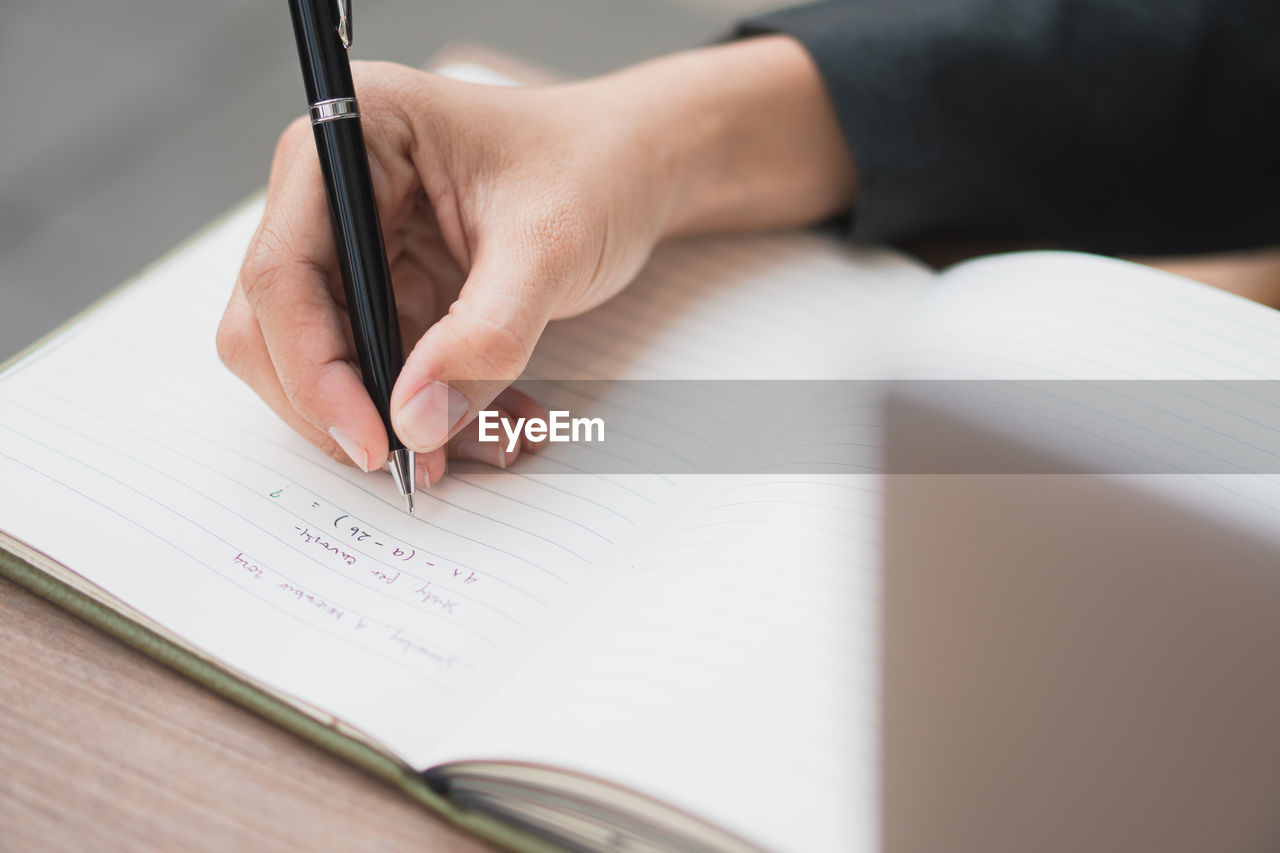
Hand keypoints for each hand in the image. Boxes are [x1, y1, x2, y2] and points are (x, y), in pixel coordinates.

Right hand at [216, 38, 853, 484]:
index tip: (374, 441)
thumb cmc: (598, 169)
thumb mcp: (550, 247)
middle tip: (416, 464)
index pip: (284, 271)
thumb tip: (412, 420)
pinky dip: (427, 410)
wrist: (638, 169)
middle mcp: (331, 188)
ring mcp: (356, 241)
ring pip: (325, 360)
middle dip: (345, 404)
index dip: (314, 368)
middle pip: (279, 325)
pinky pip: (381, 368)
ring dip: (393, 418)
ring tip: (477, 447)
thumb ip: (484, 335)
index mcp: (354, 136)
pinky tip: (490, 427)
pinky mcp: (387, 285)